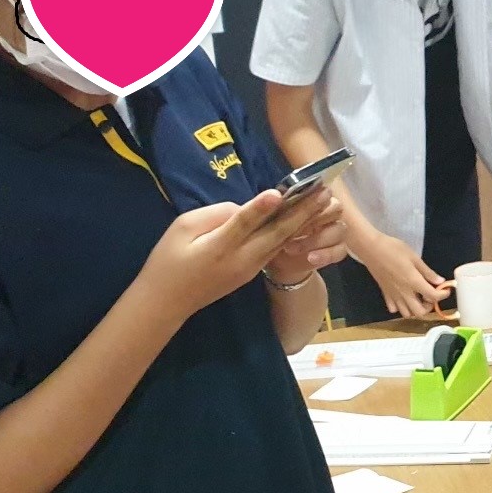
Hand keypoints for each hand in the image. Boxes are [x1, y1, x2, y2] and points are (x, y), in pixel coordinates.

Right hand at [137, 191, 326, 322]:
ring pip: (282, 241)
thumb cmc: (169, 259)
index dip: (260, 208)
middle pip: (276, 233)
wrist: (167, 301)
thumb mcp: (182, 229)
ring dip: (305, 220)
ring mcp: (250, 268)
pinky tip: (306, 219)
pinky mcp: (253, 272)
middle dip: (302, 211)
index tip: (278, 193)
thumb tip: (244, 208)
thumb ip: (214, 215)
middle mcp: (241, 259)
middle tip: (324, 191)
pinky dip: (293, 233)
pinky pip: (276, 249)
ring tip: (324, 201)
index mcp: (219, 247)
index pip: (243, 223)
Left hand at [264, 189, 348, 284]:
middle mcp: (325, 215)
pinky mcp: (336, 251)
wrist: (278, 266)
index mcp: (309, 203)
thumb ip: (273, 210)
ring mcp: (333, 233)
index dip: (313, 197)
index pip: (321, 192)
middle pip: (336, 207)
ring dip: (317, 238)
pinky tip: (311, 258)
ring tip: (292, 248)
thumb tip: (275, 197)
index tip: (297, 207)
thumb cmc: (272, 239)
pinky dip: (326, 254)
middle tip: (298, 227)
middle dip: (320, 216)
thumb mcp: (267, 224)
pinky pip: (340, 250)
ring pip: (339, 229)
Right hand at [349, 229, 451, 318]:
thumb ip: (427, 272)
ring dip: (415, 309)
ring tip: (418, 297)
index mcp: (413, 282)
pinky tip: (403, 297)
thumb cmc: (394, 249)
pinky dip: (400, 307)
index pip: (433, 296)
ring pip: (406, 314)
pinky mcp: (384, 294)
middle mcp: (403, 293)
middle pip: (419, 312)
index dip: (443, 295)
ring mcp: (393, 295)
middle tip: (430, 295)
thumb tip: (440, 281)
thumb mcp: (414, 258)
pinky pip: (393, 308)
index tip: (446, 289)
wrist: (371, 248)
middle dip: (429, 307)